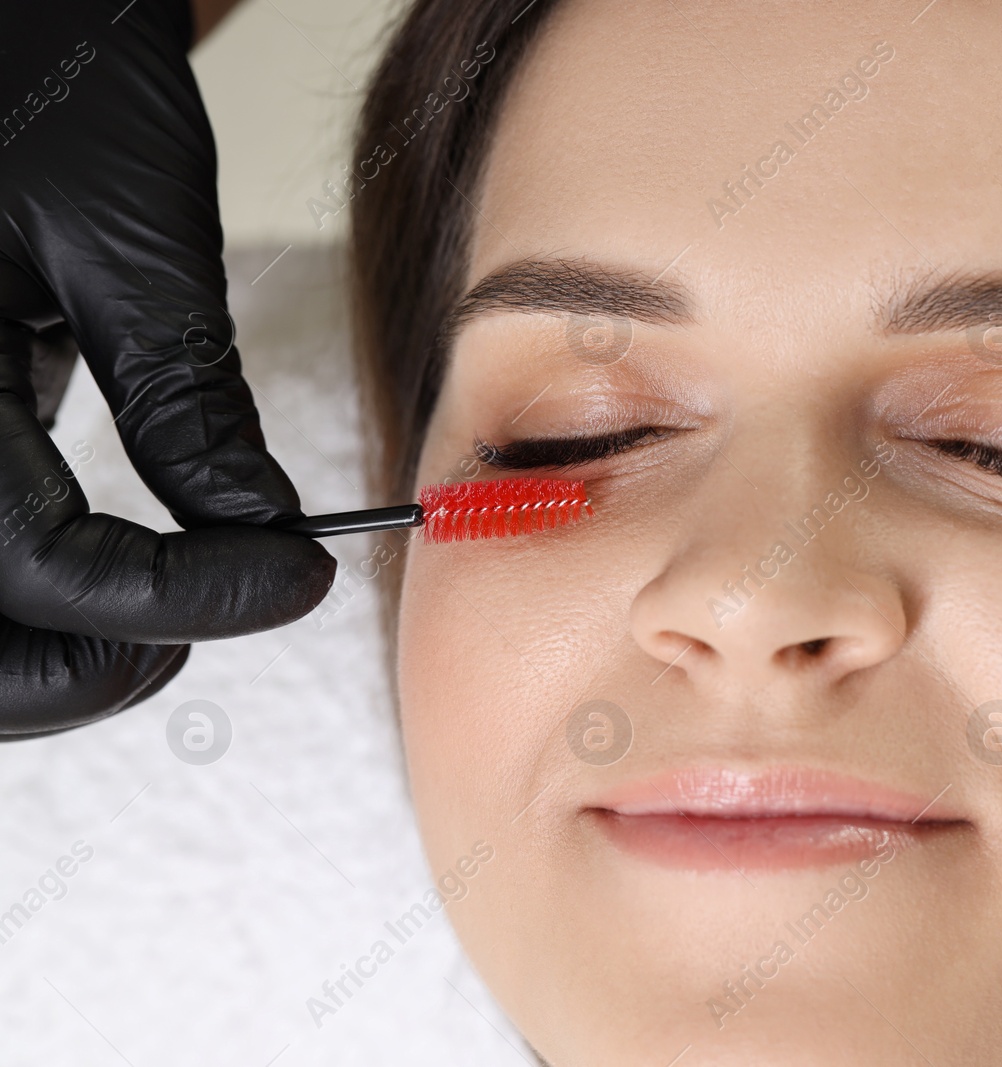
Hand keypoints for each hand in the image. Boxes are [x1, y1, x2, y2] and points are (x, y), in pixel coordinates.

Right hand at [0, 0, 334, 736]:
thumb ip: (188, 405)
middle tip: (223, 615)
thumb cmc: (45, 80)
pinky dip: (27, 598)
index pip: (41, 572)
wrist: (5, 27)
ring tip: (171, 609)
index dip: (180, 601)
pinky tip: (107, 575)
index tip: (293, 578)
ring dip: (55, 653)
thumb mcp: (128, 241)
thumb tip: (263, 534)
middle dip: (96, 667)